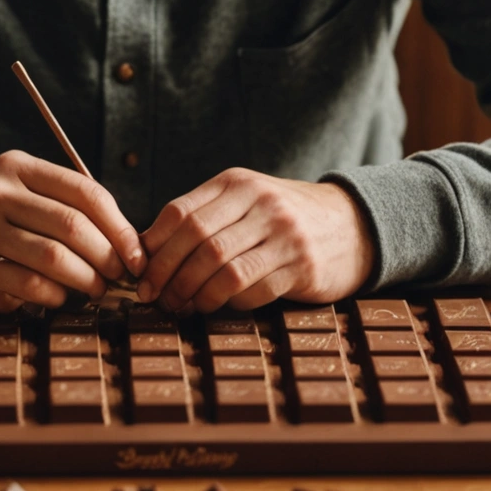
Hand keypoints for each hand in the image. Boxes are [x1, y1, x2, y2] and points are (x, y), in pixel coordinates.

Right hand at [0, 151, 147, 312]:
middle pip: (73, 228)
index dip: (120, 227)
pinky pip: (29, 292)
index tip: (136, 254)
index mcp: (13, 168)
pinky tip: (56, 296)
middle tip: (118, 276)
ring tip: (93, 288)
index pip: (85, 192)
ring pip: (54, 263)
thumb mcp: (13, 188)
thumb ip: (62, 202)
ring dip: (86, 282)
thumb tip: (126, 240)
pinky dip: (54, 298)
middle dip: (107, 258)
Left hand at [136, 169, 374, 312]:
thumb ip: (204, 217)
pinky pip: (253, 289)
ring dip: (195, 294)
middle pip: (198, 242)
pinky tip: (218, 307)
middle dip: (168, 275)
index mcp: (238, 183)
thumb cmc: (283, 219)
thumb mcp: (246, 202)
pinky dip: (229, 303)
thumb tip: (145, 249)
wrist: (353, 225)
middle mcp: (261, 203)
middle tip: (154, 298)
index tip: (138, 272)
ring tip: (182, 307)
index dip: (153, 246)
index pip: (181, 212)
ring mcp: (285, 233)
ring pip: (223, 269)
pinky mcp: (303, 265)